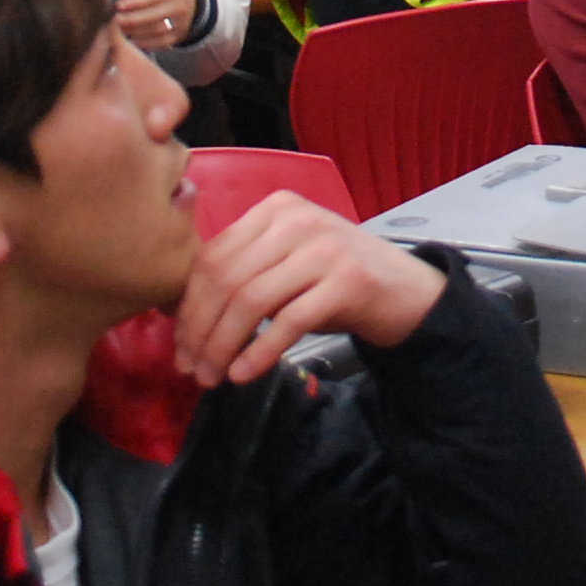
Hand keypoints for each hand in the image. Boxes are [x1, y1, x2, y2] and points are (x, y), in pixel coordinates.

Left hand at [115, 0, 196, 51]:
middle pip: (151, 17)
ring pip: (153, 32)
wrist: (192, 4)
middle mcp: (178, 8)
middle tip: (115, 20)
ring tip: (119, 28)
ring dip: (133, 32)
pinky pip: (156, 44)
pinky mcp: (174, 39)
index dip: (133, 2)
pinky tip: (129, 37)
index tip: (118, 5)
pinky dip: (140, 42)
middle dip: (131, 20)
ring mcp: (178, 25)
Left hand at [171, 191, 448, 384]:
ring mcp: (324, 247)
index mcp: (275, 208)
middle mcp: (297, 219)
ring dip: (224, 346)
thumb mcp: (286, 263)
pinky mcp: (347, 281)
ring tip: (213, 377)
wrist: (405, 291)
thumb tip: (183, 317)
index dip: (189, 305)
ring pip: (250, 300)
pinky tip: (244, 374)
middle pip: (227, 278)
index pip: (213, 255)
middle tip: (191, 368)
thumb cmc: (335, 281)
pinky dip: (259, 352)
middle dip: (200, 330)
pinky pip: (288, 322)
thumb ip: (244, 272)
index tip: (179, 345)